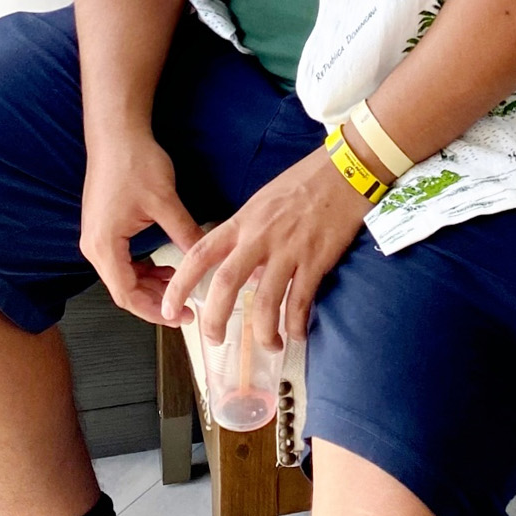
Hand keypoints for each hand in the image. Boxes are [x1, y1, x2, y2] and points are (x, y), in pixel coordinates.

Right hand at [80, 131, 203, 324]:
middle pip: (123, 290)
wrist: (116, 133)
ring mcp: (96, 236)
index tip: (181, 316)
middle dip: (155, 301)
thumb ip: (185, 234)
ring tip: (179, 286)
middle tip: (185, 308)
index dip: (156, 311)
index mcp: (104, 245)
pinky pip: (121, 260)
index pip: (127, 295)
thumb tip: (205, 259)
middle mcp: (94, 246)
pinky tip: (164, 265)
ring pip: (122, 276)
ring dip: (149, 285)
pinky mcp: (103, 226)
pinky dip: (142, 268)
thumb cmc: (133, 161)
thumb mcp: (165, 202)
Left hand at [161, 145, 371, 349]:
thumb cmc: (305, 181)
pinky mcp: (317, 259)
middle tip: (215, 339)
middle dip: (215, 319)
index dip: (180, 284)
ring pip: (266, 301)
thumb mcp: (264, 201)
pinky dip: (297, 324)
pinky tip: (297, 334)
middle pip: (226, 284)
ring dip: (264, 332)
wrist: (346, 170)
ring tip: (270, 345)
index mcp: (244, 221)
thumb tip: (247, 274)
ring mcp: (289, 249)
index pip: (201, 253)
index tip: (169, 308)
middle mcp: (261, 237)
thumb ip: (249, 235)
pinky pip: (301, 301)